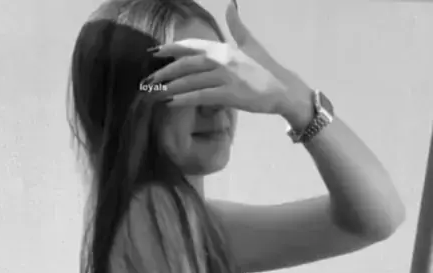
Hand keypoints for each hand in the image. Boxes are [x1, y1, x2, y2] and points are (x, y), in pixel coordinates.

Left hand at [144, 1, 311, 118]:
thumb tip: (231, 4)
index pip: (192, 46)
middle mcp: (222, 59)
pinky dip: (185, 99)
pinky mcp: (230, 94)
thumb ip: (237, 26)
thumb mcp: (250, 43)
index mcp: (224, 48)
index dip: (172, 49)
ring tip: (155, 93)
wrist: (284, 89)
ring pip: (191, 80)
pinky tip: (171, 103)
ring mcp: (226, 76)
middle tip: (148, 79)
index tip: (154, 52)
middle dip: (164, 71)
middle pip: (186, 63)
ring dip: (170, 87)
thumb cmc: (266, 69)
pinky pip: (202, 96)